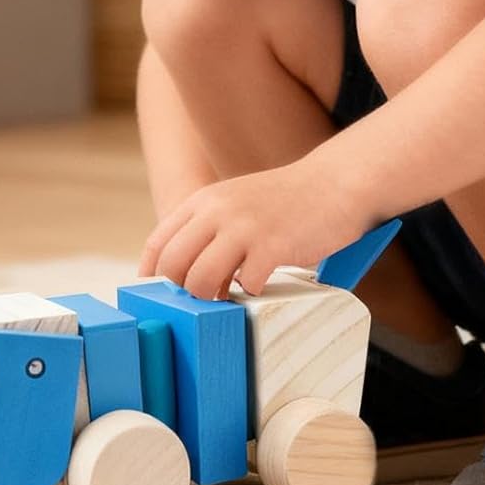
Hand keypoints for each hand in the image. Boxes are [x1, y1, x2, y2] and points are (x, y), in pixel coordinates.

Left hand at [137, 159, 371, 298]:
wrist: (333, 183)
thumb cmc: (286, 201)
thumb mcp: (235, 203)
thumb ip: (209, 231)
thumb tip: (187, 278)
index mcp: (203, 201)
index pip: (157, 244)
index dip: (151, 276)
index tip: (157, 297)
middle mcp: (216, 211)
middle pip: (172, 265)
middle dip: (179, 292)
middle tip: (198, 302)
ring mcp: (243, 228)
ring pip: (200, 280)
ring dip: (210, 299)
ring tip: (228, 299)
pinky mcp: (272, 245)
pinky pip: (246, 285)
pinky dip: (251, 294)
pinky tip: (262, 285)